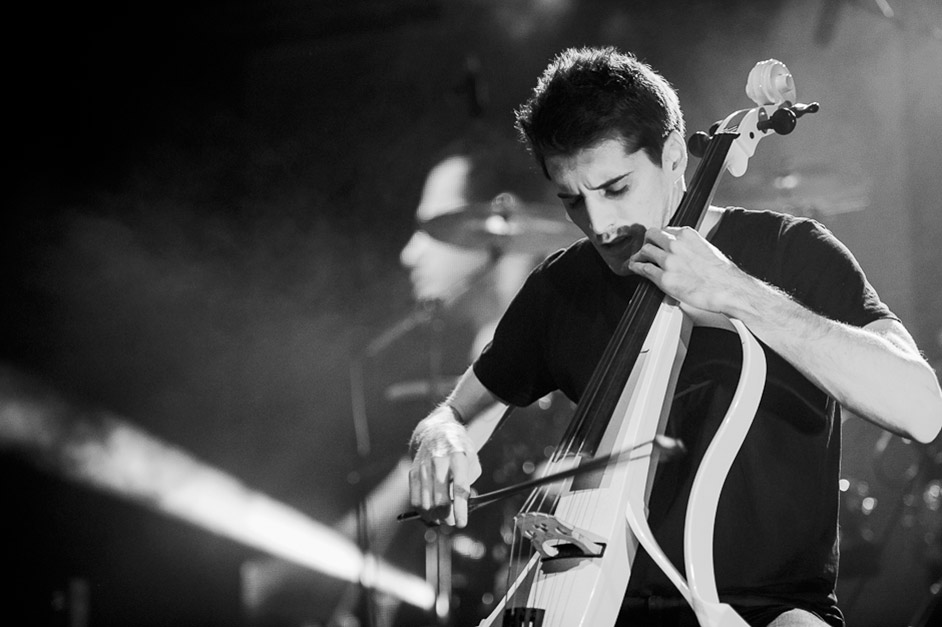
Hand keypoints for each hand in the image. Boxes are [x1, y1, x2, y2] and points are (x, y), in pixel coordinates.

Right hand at [408, 408, 481, 527]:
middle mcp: (439, 461)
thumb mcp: (471, 461)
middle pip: (440, 500)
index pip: (459, 488)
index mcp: (458, 456)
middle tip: (453, 521)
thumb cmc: (459, 450)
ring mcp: (424, 467)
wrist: (437, 431)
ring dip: (435, 517)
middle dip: (447, 517)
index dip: (460, 509)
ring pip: (426, 504)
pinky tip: (430, 513)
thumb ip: (468, 483)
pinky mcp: (413, 472)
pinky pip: (415, 500)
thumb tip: (458, 508)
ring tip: (442, 518)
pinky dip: (423, 512)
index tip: (462, 523)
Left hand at [624, 226, 746, 314]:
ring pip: (644, 250)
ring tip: (637, 260)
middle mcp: (676, 245)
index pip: (665, 230)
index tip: (657, 242)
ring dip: (639, 255)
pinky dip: (636, 267)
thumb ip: (691, 246)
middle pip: (651, 235)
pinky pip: (643, 269)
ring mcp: (669, 261)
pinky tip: (634, 268)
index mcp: (687, 235)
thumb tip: (683, 251)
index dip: (659, 238)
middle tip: (645, 249)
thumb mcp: (707, 248)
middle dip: (647, 242)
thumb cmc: (722, 274)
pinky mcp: (664, 278)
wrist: (729, 289)